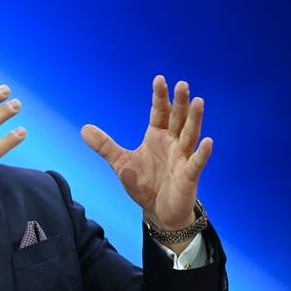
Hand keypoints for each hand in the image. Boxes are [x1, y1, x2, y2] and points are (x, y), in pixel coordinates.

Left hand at [80, 75, 212, 231]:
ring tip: (199, 102)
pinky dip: (202, 153)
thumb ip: (105, 145)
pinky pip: (196, 163)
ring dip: (194, 120)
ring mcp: (183, 159)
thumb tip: (84, 128)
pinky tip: (207, 141)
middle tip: (182, 84)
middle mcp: (173, 143)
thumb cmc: (143, 183)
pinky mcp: (189, 176)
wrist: (157, 211)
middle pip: (178, 119)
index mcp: (157, 137)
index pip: (160, 113)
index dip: (160, 97)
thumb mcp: (120, 162)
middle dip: (180, 103)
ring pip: (190, 136)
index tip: (160, 79)